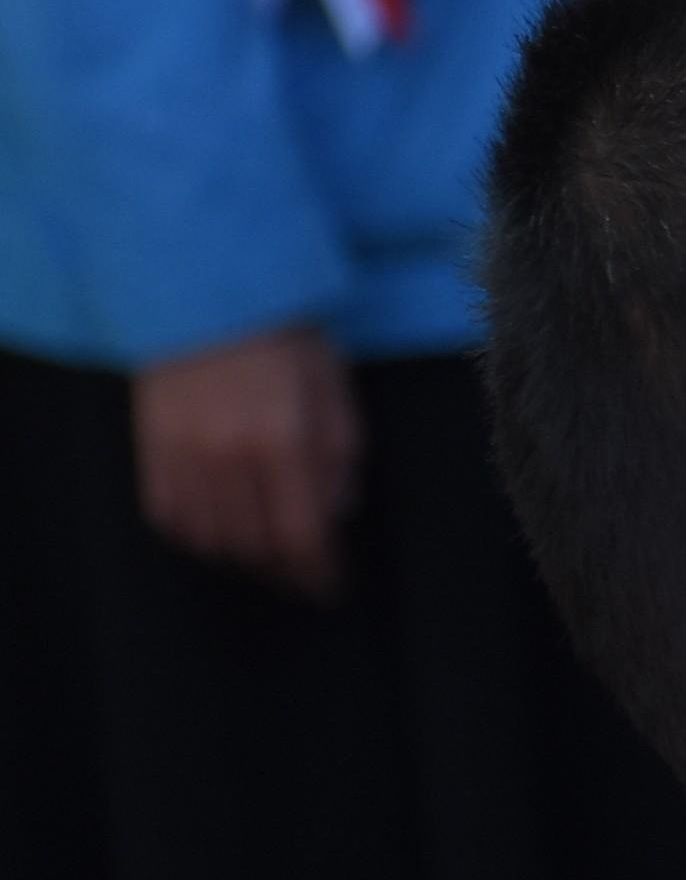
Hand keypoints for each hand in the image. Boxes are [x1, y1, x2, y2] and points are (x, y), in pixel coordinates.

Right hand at [130, 323, 356, 599]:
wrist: (209, 291)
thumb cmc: (285, 338)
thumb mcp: (334, 390)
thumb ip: (340, 455)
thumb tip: (337, 513)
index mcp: (285, 441)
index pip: (302, 536)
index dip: (319, 573)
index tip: (332, 588)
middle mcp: (230, 456)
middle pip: (256, 547)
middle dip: (285, 572)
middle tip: (303, 577)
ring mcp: (184, 455)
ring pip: (212, 539)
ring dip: (244, 559)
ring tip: (268, 558)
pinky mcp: (152, 449)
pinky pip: (171, 516)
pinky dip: (198, 536)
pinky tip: (221, 532)